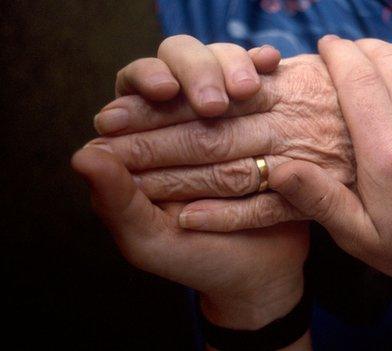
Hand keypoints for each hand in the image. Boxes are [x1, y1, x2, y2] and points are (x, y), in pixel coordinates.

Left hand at [74, 37, 308, 331]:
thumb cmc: (197, 258)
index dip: (146, 81)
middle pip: (180, 64)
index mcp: (144, 141)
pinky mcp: (263, 119)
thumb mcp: (149, 239)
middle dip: (196, 72)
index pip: (135, 90)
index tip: (162, 90)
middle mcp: (183, 118)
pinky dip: (263, 70)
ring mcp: (227, 114)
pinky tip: (270, 64)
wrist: (259, 272)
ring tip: (247, 88)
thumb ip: (116, 201)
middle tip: (214, 101)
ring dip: (232, 66)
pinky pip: (262, 84)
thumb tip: (83, 154)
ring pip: (223, 66)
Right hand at [269, 36, 391, 288]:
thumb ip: (318, 198)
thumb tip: (277, 168)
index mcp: (389, 155)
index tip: (326, 46)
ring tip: (379, 64)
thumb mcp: (357, 235)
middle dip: (363, 48)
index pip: (359, 79)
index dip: (339, 53)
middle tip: (348, 53)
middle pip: (390, 60)